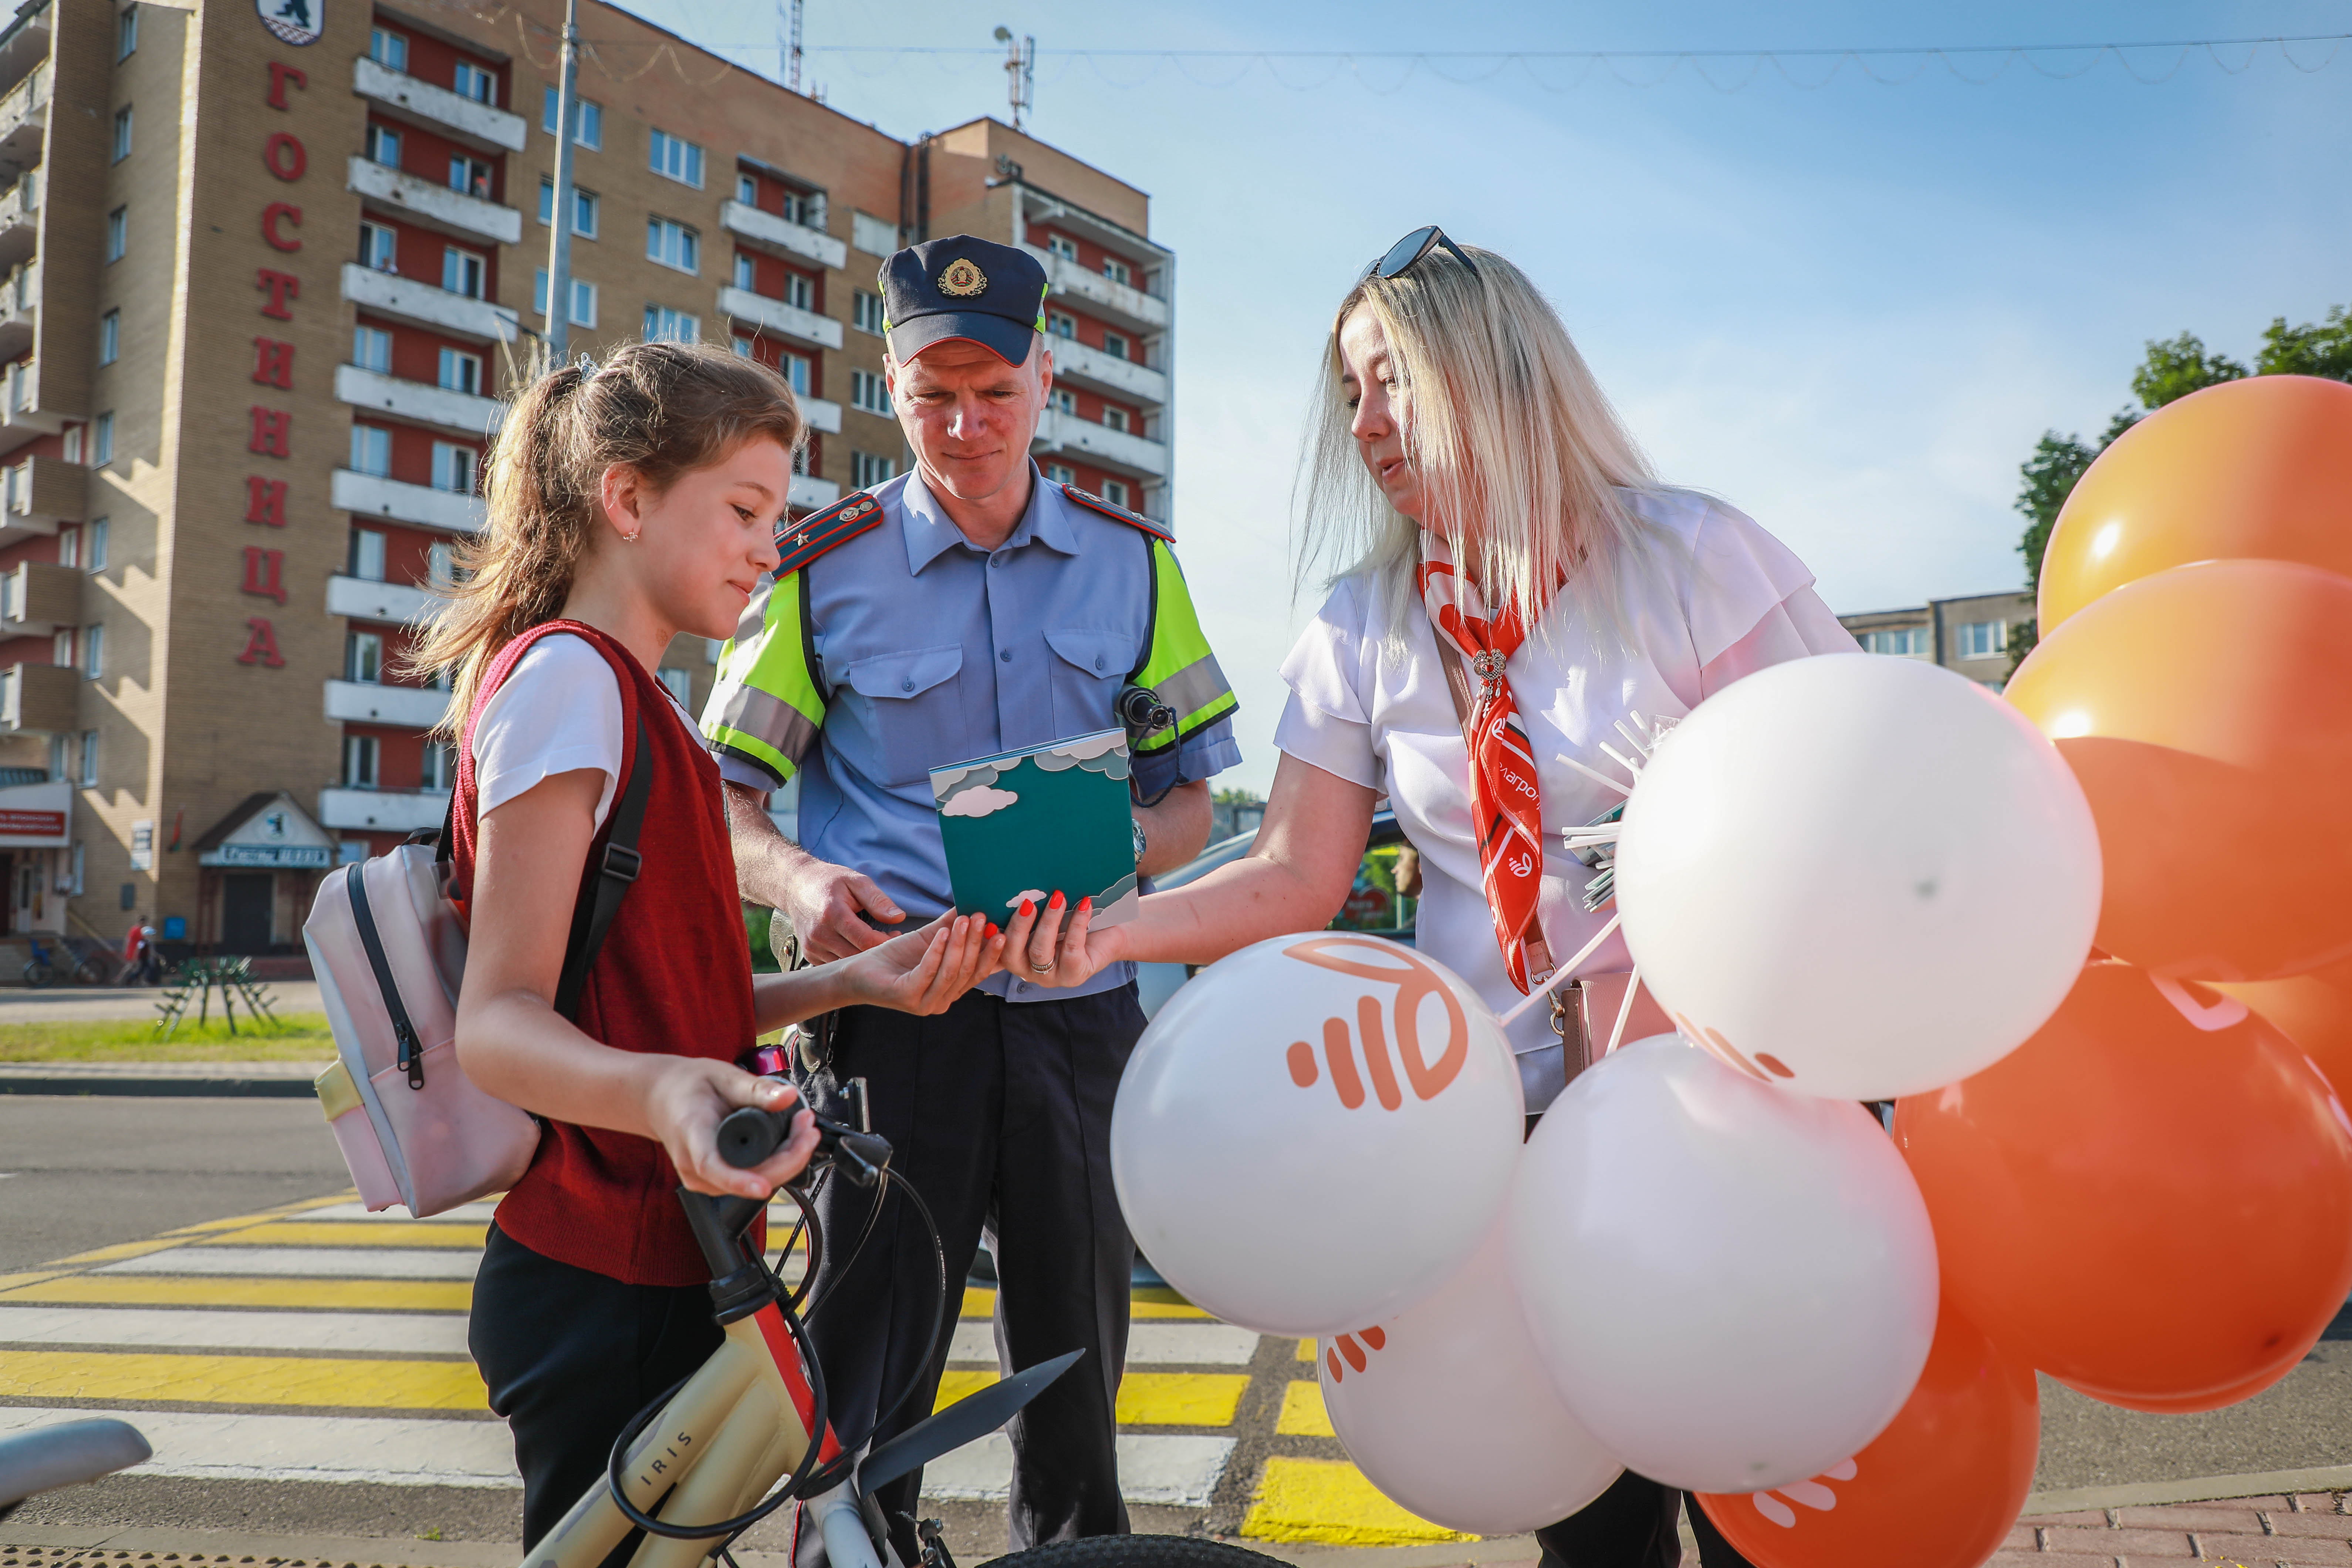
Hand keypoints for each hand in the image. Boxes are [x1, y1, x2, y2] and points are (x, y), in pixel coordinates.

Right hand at [645, 1060, 821, 1198]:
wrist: (663, 1098)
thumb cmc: (689, 1087)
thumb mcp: (723, 1076)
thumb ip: (755, 1089)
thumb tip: (788, 1097)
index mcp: (692, 1134)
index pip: (712, 1166)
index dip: (738, 1180)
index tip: (761, 1186)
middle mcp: (694, 1165)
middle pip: (747, 1177)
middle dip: (787, 1157)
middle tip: (808, 1126)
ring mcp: (703, 1178)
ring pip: (754, 1181)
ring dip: (786, 1160)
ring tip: (803, 1126)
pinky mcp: (716, 1181)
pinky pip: (752, 1178)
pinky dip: (775, 1163)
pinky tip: (790, 1141)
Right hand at [779, 856, 904, 962]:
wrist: (796, 886)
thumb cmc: (829, 881)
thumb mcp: (856, 881)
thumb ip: (877, 900)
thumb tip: (899, 917)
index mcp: (833, 914)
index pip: (866, 940)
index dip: (886, 941)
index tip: (896, 934)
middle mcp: (819, 933)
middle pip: (857, 955)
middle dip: (877, 950)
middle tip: (888, 939)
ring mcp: (812, 946)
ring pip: (846, 963)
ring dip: (863, 957)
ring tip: (872, 941)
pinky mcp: (809, 954)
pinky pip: (834, 965)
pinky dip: (848, 959)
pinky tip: (855, 946)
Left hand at [845, 912, 1004, 1014]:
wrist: (857, 972)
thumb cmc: (893, 957)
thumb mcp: (928, 938)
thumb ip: (951, 927)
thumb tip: (974, 905)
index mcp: (951, 990)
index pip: (979, 971)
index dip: (992, 951)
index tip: (1002, 928)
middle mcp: (942, 1001)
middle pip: (968, 970)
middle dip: (978, 943)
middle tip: (984, 918)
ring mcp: (925, 1003)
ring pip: (951, 972)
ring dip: (960, 944)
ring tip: (965, 920)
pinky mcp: (907, 998)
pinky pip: (927, 972)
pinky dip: (936, 951)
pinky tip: (941, 932)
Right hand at [1000, 891, 1132, 989]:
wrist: (1112, 935)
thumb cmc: (1074, 922)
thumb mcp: (1048, 916)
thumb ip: (1030, 911)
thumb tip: (1016, 890)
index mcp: (1017, 957)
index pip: (995, 951)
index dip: (987, 940)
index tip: (986, 920)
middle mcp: (1030, 972)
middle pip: (1012, 953)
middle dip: (1018, 926)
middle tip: (1027, 902)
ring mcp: (1051, 977)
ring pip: (1040, 951)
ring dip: (1048, 920)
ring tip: (1058, 896)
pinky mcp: (1074, 975)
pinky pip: (1071, 948)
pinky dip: (1076, 923)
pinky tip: (1084, 904)